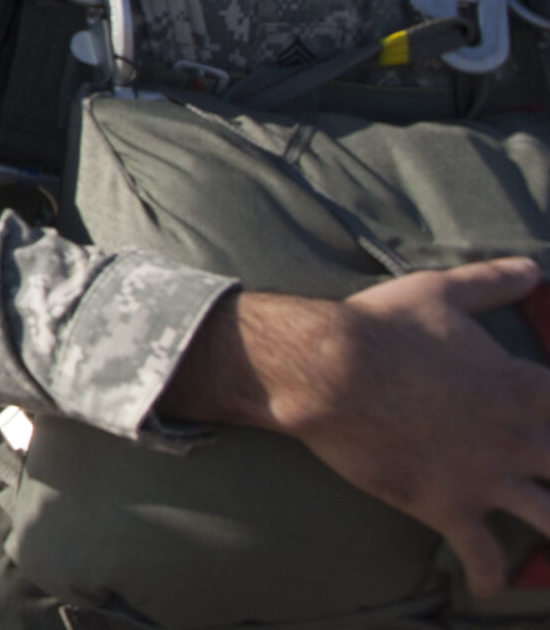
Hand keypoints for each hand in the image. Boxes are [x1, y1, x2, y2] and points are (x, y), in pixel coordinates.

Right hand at [163, 258, 549, 594]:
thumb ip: (494, 282)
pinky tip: (490, 586)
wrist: (327, 370)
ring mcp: (486, 478)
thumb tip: (535, 269)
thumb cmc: (383, 326)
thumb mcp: (440, 292)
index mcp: (524, 388)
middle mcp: (517, 438)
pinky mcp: (447, 506)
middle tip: (549, 470)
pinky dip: (490, 574)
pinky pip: (482, 554)